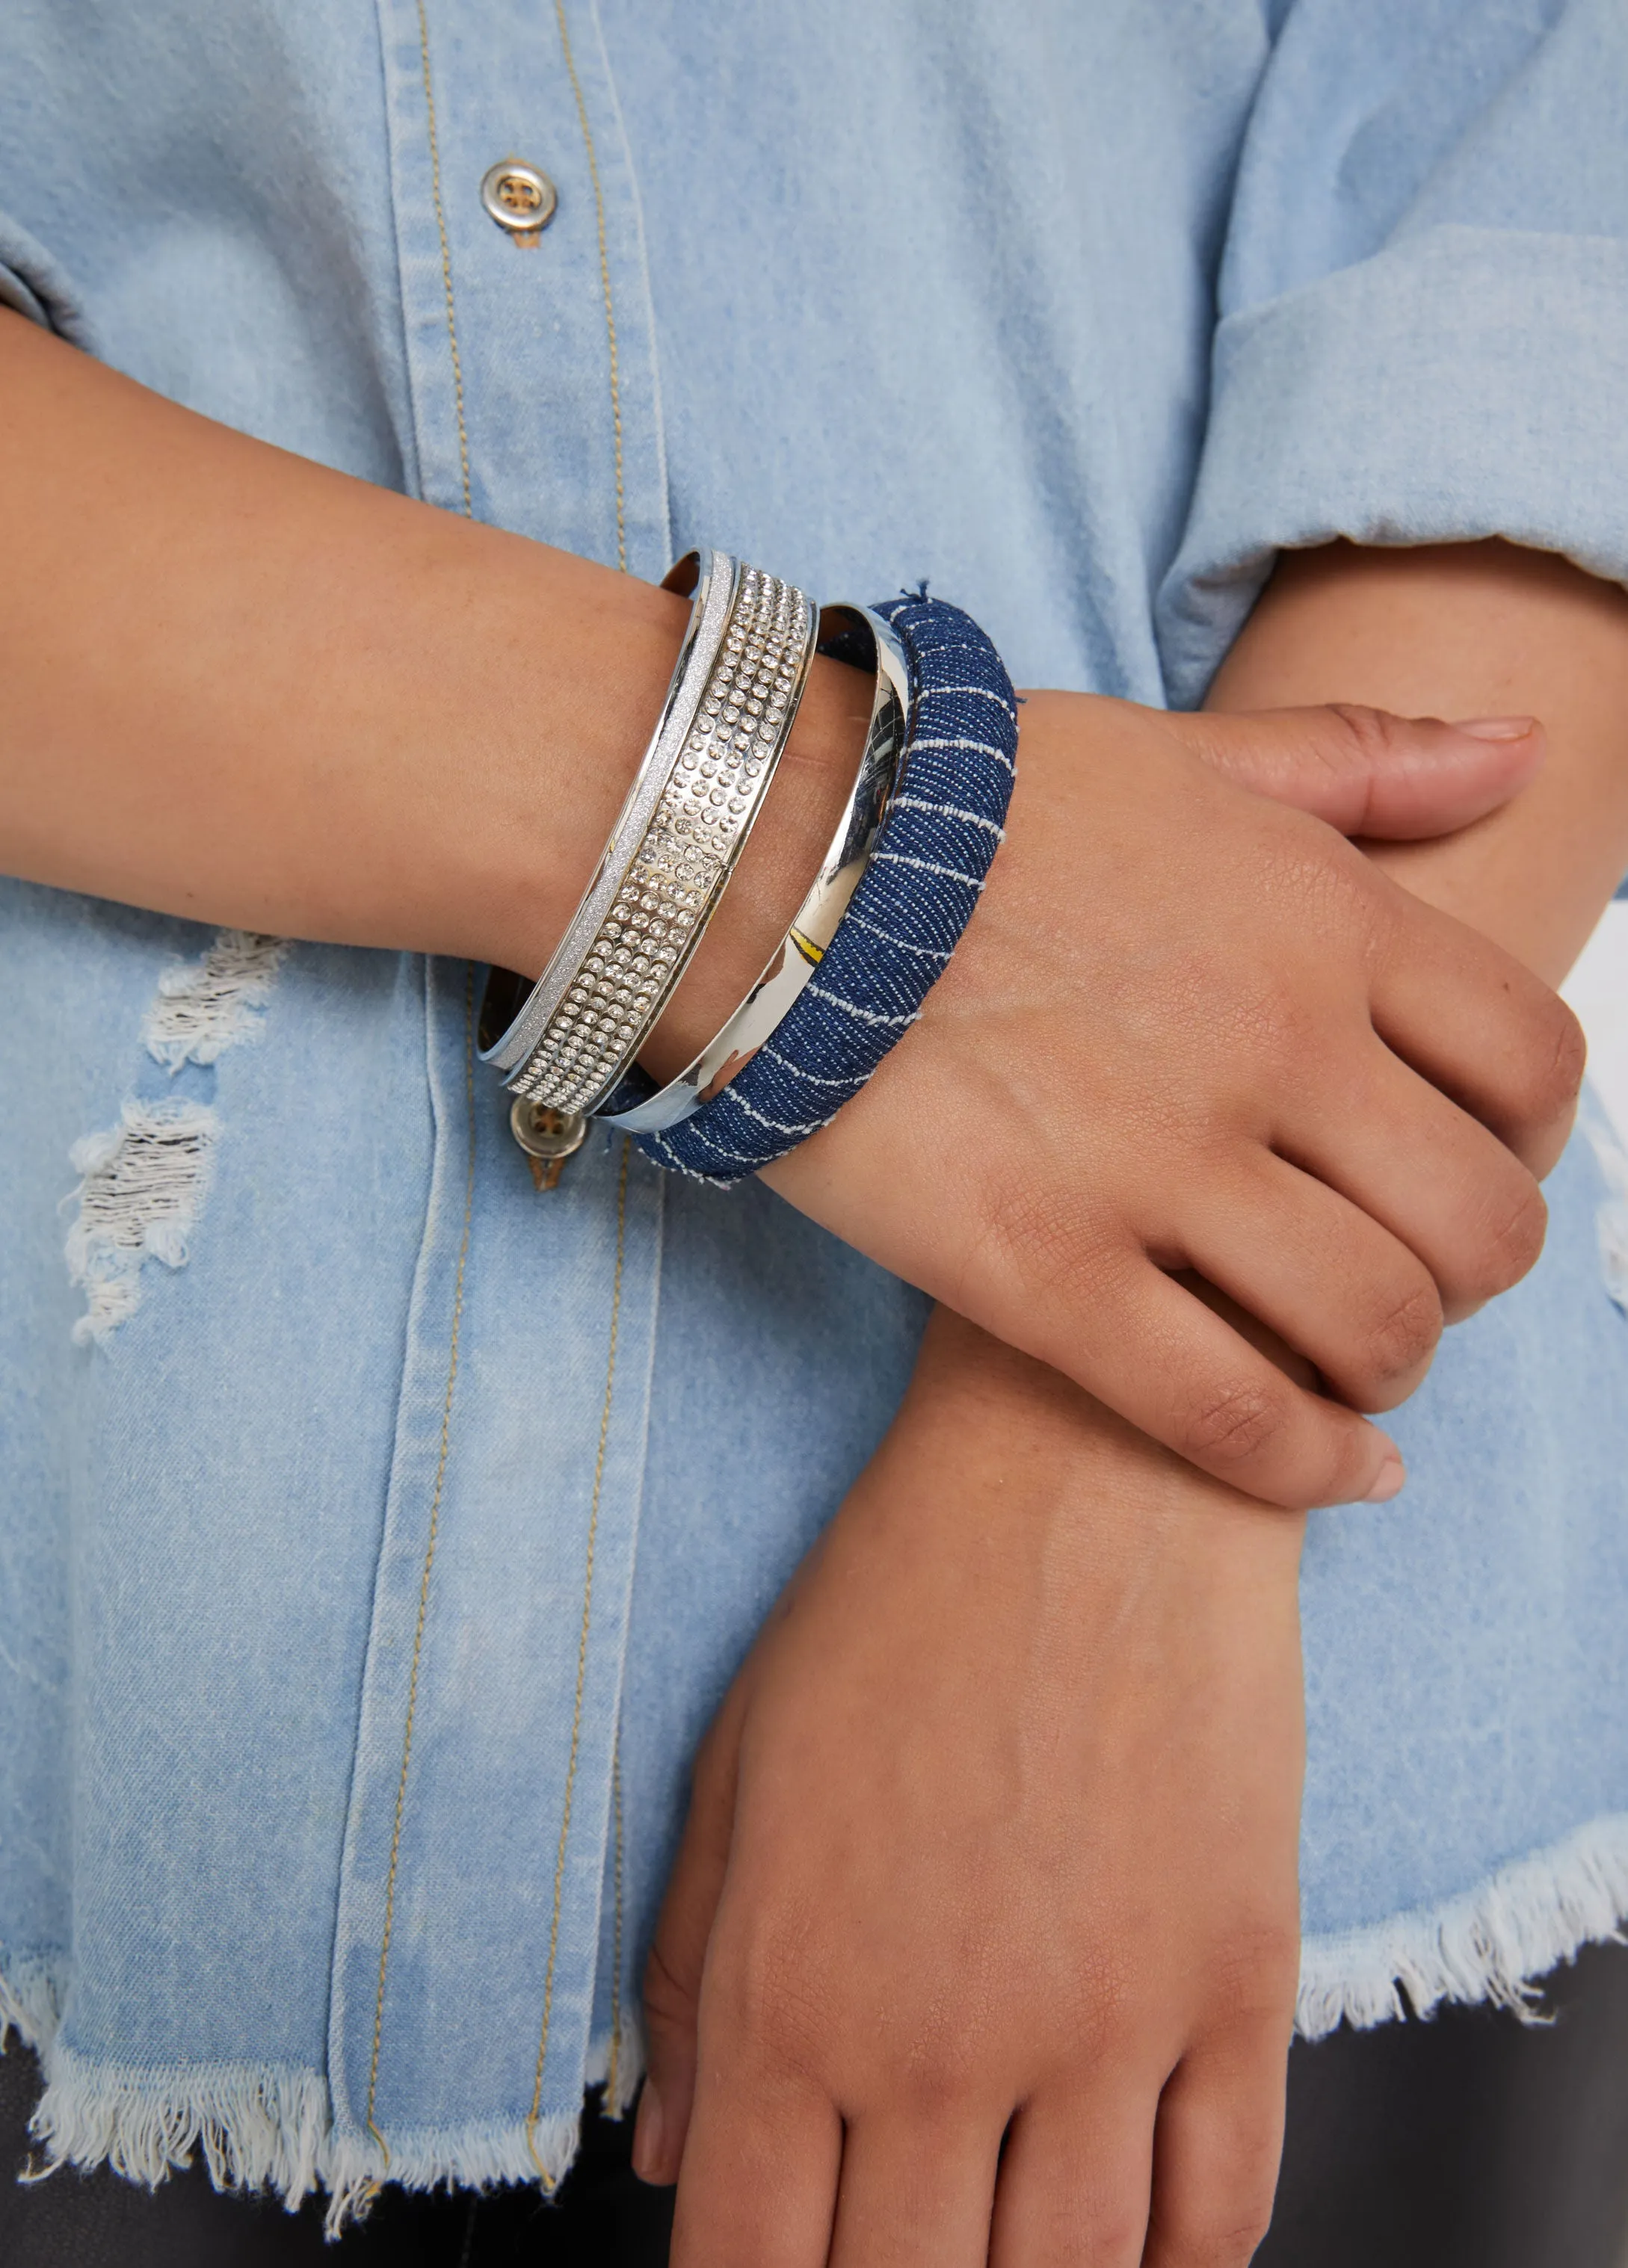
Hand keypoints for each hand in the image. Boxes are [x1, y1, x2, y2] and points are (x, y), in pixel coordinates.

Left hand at [635, 1308, 1306, 2265]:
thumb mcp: (737, 1767)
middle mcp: (939, 2043)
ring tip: (1001, 2241)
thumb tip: (662, 2158)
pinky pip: (1219, 2210)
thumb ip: (686, 1977)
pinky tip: (1130, 2228)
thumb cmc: (894, 1600)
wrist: (1084, 1473)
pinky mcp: (1236, 1981)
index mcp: (791, 1995)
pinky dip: (1174, 2260)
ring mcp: (1103, 2023)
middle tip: (893, 2240)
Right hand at [767, 694, 1580, 1508]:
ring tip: (1348, 1367)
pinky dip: (1306, 1466)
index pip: (1532, 1064)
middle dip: (1470, 1274)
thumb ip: (1363, 760)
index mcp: (1320, 919)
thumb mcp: (1186, 751)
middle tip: (1405, 1272)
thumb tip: (1524, 745)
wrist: (766, 859)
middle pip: (1481, 1222)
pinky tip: (1331, 1469)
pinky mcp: (1044, 1266)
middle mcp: (1269, 1043)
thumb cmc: (973, 803)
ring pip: (1374, 1328)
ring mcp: (1158, 1163)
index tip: (1478, 1160)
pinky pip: (1228, 1412)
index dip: (1535, 1139)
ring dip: (1390, 1369)